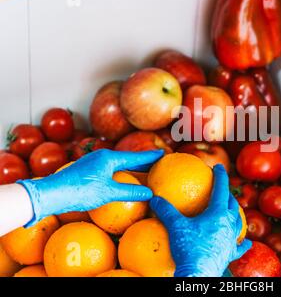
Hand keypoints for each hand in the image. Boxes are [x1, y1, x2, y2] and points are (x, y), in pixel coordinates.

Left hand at [17, 149, 163, 225]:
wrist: (51, 193)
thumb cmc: (80, 191)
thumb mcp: (108, 193)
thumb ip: (130, 192)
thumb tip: (150, 193)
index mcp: (108, 158)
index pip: (135, 157)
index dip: (150, 156)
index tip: (163, 153)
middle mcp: (101, 156)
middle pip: (127, 158)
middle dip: (142, 161)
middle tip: (157, 162)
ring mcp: (92, 163)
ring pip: (117, 163)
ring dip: (131, 167)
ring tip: (143, 171)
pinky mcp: (86, 170)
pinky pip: (109, 169)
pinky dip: (120, 172)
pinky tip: (121, 180)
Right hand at [150, 164, 251, 276]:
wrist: (199, 274)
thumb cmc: (189, 249)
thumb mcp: (175, 227)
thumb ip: (166, 210)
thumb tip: (154, 198)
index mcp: (218, 214)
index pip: (221, 189)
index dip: (220, 175)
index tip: (218, 166)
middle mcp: (228, 225)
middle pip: (231, 204)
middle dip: (227, 194)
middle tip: (222, 188)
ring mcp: (231, 240)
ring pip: (238, 223)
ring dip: (236, 214)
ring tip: (233, 211)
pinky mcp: (230, 254)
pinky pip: (240, 247)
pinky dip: (242, 243)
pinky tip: (246, 242)